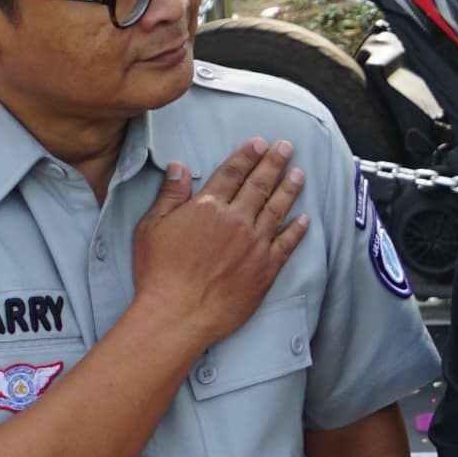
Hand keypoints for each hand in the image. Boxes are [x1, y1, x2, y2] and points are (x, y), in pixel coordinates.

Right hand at [131, 142, 308, 350]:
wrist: (178, 314)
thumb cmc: (159, 273)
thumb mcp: (152, 227)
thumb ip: (170, 195)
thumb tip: (179, 167)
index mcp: (208, 207)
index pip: (232, 173)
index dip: (247, 155)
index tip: (259, 143)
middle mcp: (236, 221)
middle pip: (259, 185)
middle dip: (274, 162)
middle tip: (287, 147)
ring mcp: (254, 244)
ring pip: (277, 209)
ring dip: (290, 189)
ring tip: (300, 173)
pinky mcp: (266, 268)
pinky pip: (287, 244)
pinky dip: (297, 230)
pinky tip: (305, 219)